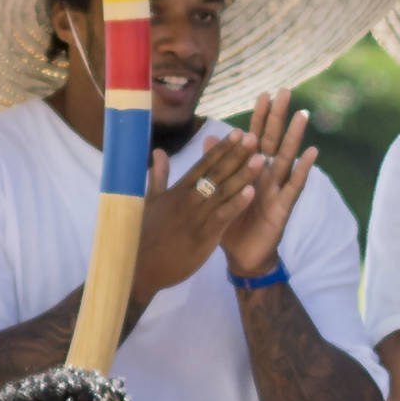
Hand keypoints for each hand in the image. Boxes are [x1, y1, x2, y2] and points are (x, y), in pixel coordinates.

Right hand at [131, 130, 261, 299]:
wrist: (139, 266)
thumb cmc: (144, 234)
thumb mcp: (149, 200)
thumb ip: (158, 176)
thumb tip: (158, 151)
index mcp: (178, 190)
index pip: (204, 164)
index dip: (222, 148)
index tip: (238, 133)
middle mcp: (189, 198)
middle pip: (217, 173)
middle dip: (236, 154)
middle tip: (255, 137)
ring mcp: (196, 216)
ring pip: (223, 191)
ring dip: (243, 174)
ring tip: (260, 158)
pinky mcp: (202, 236)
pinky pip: (222, 216)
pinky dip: (237, 204)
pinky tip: (252, 192)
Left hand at [216, 91, 320, 282]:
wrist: (242, 257)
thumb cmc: (231, 222)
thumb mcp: (220, 192)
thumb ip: (217, 166)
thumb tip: (210, 138)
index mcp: (250, 170)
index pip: (254, 138)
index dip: (259, 117)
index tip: (263, 94)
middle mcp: (266, 175)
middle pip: (273, 141)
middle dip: (278, 117)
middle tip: (285, 92)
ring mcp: (277, 189)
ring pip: (286, 158)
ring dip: (293, 137)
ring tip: (301, 115)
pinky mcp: (283, 207)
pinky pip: (294, 186)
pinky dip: (303, 170)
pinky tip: (312, 153)